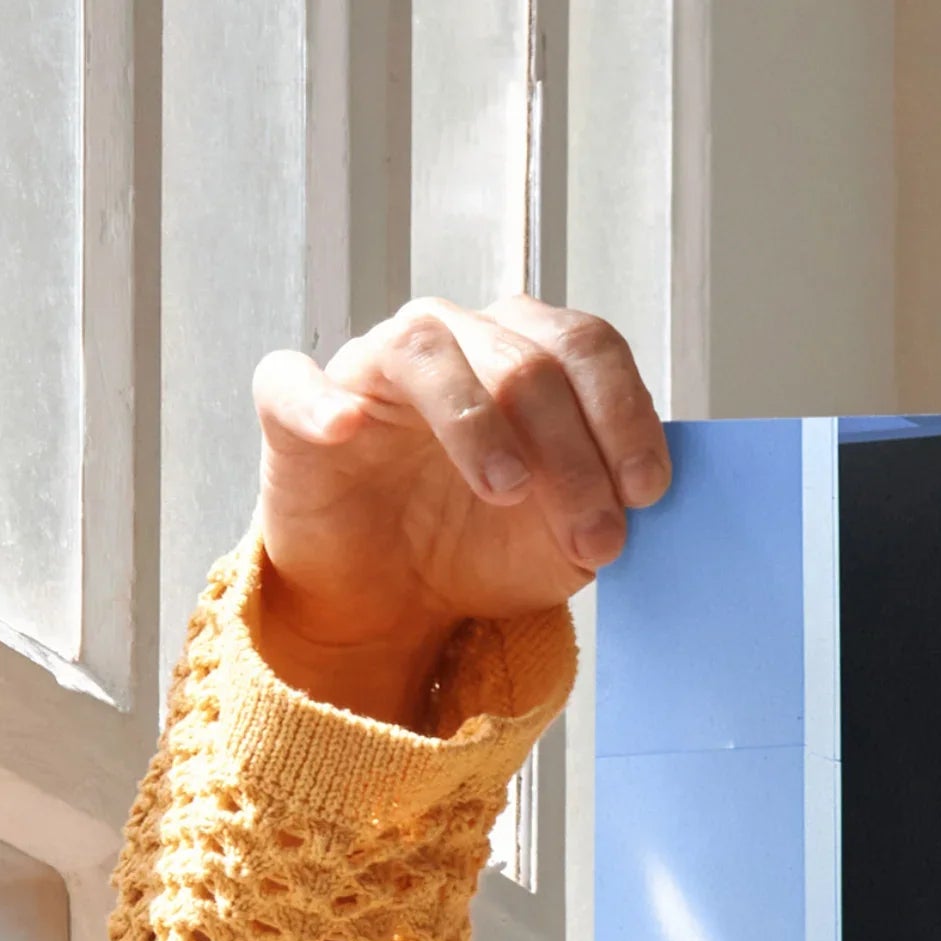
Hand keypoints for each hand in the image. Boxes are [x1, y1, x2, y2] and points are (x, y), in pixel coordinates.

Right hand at [248, 298, 668, 726]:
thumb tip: (638, 497)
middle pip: (525, 360)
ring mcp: (373, 367)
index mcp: (528, 355)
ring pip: (426, 351)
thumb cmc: (482, 547)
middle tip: (594, 536)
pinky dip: (320, 400)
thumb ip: (606, 507)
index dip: (624, 414)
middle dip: (572, 454)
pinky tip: (346, 429)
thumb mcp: (566, 540)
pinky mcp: (295, 408)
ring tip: (507, 491)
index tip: (646, 492)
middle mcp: (455, 341)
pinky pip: (293, 381)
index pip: (587, 348)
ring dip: (477, 422)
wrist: (395, 599)